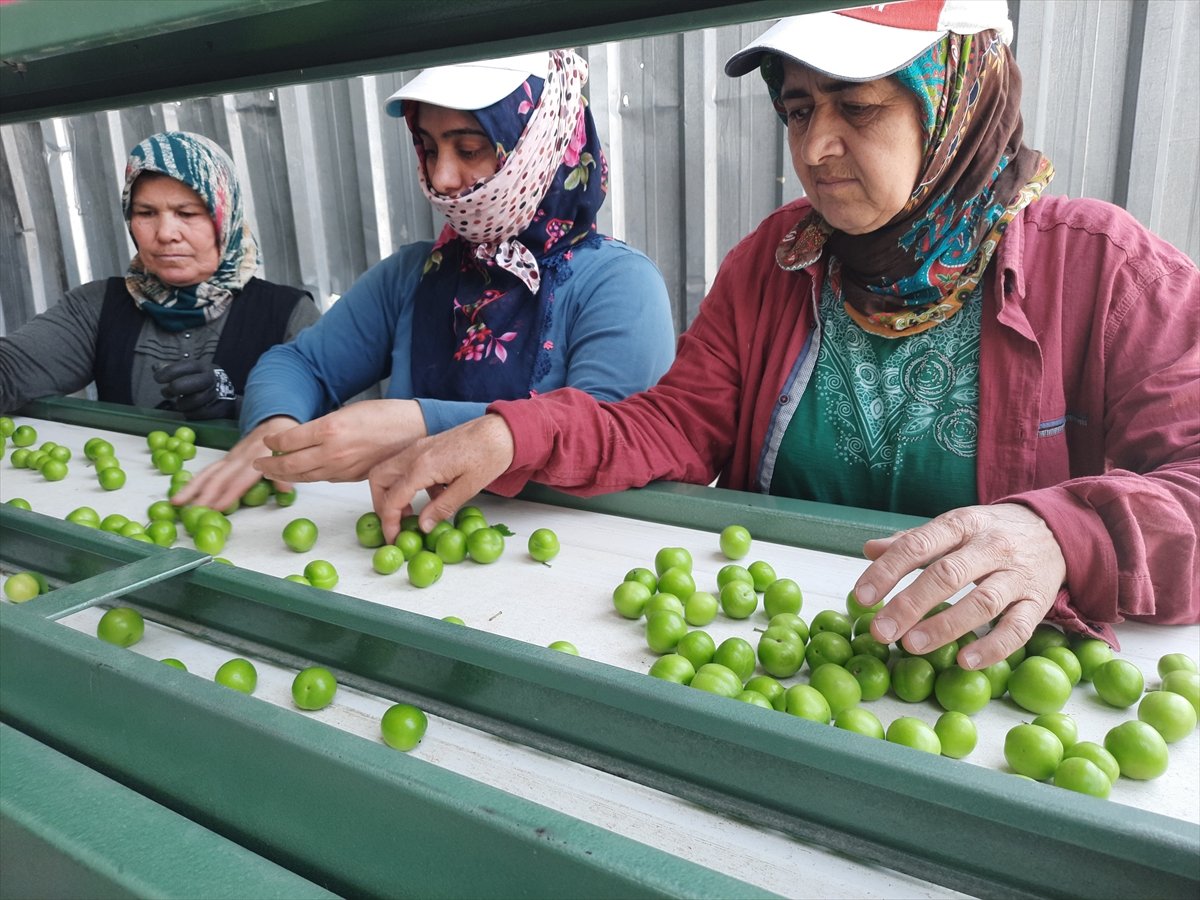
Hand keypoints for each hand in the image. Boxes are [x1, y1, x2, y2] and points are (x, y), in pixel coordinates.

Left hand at [154, 359, 238, 419]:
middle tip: (167, 392)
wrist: (228, 398)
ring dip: (181, 404)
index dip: (166, 373)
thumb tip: (156, 368)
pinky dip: (190, 413)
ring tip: (180, 402)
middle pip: (182, 385)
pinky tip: (190, 409)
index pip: (182, 367)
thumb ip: (174, 370)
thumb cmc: (204, 383)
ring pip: (190, 401)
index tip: (158, 379)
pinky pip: (198, 413)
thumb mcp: (193, 372)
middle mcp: (211, 379)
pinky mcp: (218, 409)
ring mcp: (216, 394)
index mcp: (203, 367)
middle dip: (172, 389)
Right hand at [172, 416, 297, 509]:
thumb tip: (285, 490)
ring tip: (176, 502)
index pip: (241, 479)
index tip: (217, 507)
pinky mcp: (225, 459)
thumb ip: (288, 475)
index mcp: (257, 457)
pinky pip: (207, 470)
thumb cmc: (284, 444)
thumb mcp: (291, 456)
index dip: (229, 493)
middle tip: (192, 510)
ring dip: (191, 488)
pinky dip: (193, 482)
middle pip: (219, 477)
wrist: (275, 422)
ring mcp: (230, 457)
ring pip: (208, 473)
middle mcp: (240, 457)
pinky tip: (181, 493)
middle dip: (204, 494)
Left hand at [254, 400, 427, 483]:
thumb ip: (322, 427)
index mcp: (329, 428)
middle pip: (290, 463)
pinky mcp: (352, 476)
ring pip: (305, 475)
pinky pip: (324, 478)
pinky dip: (309, 476)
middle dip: (270, 465)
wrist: (413, 429)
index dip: (273, 442)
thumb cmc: (384, 415)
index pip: (288, 440)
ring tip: (273, 472)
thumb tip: (301, 439)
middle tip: (258, 464)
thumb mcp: (346, 412)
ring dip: (285, 474)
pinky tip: (303, 473)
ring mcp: (342, 467)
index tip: (266, 442)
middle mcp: (333, 451)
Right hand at [369, 414, 514, 541]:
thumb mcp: (468, 488)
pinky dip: (409, 483)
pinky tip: (432, 497)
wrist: (501, 430)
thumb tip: (423, 526)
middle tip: (395, 522)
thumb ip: (442, 508)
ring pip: (389, 471)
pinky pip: (406, 466)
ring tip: (412, 514)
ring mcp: (419, 448)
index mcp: (422, 466)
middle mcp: (414, 454)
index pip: (393, 498)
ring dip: (393, 493)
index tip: (393, 537)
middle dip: (381, 503)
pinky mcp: (426, 447)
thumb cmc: (489, 455)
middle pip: (379, 479)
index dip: (389, 521)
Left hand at [858, 503, 1066, 669]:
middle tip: (881, 630)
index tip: (862, 597)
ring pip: (982, 602)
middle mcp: (990, 547)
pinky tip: (964, 661)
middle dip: (910, 604)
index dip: (887, 571)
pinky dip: (993, 648)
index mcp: (961, 524)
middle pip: (947, 575)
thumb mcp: (953, 527)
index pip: (918, 545)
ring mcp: (1017, 575)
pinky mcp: (1039, 602)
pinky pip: (1018, 629)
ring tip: (912, 645)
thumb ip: (913, 541)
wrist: (1056, 530)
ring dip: (945, 626)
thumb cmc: (989, 533)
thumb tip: (869, 549)